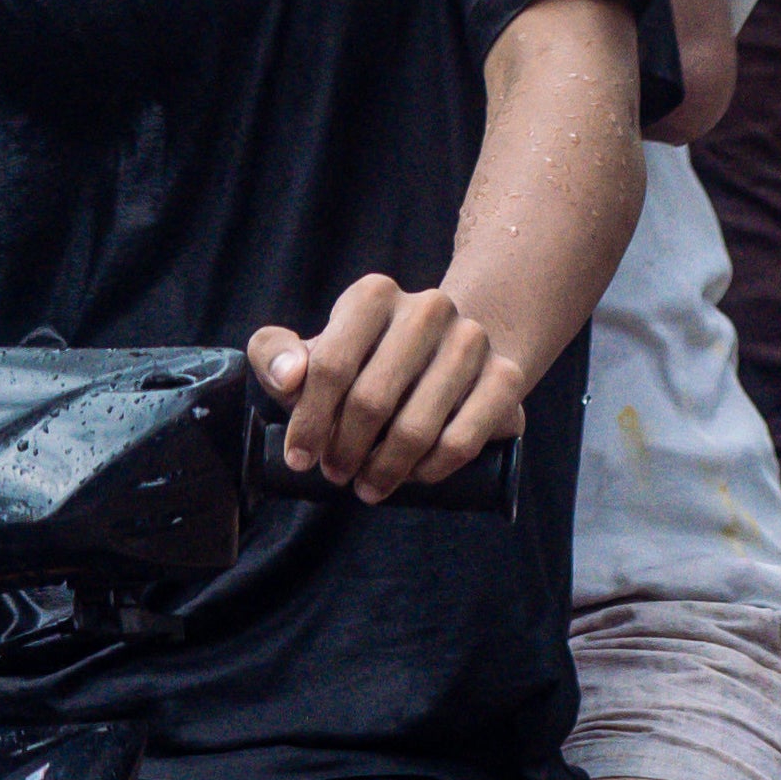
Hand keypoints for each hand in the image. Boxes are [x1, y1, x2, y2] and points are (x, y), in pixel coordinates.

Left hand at [248, 272, 527, 503]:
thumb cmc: (365, 359)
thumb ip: (275, 354)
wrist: (449, 350)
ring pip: (416, 427)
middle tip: (336, 475)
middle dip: (345, 450)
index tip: (299, 459)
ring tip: (368, 484)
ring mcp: (471, 340)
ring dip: (385, 468)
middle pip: (370, 400)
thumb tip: (289, 377)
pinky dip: (433, 468)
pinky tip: (414, 477)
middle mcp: (428, 307)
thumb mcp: (316, 349)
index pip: (330, 365)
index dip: (308, 421)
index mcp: (373, 294)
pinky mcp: (505, 375)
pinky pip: (463, 439)